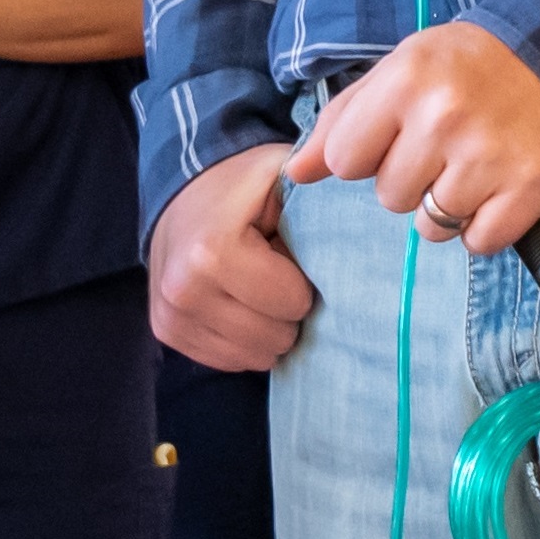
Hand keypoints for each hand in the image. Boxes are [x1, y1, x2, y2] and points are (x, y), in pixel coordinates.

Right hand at [148, 145, 312, 370]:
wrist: (186, 188)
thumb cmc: (248, 186)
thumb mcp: (289, 178)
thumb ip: (325, 206)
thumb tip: (374, 241)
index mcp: (212, 251)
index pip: (293, 303)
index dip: (302, 280)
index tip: (287, 252)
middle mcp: (182, 290)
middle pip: (275, 338)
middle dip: (286, 309)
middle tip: (274, 272)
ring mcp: (169, 316)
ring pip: (253, 358)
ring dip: (266, 327)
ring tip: (255, 286)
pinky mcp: (165, 332)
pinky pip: (229, 361)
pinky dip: (242, 337)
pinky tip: (236, 302)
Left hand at [293, 22, 539, 255]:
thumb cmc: (475, 66)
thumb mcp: (404, 68)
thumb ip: (345, 118)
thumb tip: (297, 172)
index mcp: (406, 80)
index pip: (344, 160)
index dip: (366, 157)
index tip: (396, 140)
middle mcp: (443, 118)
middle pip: (389, 197)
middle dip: (411, 181)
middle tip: (446, 148)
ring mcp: (488, 157)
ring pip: (431, 226)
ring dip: (449, 206)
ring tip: (475, 166)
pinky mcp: (529, 189)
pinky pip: (479, 241)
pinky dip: (486, 225)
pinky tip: (499, 188)